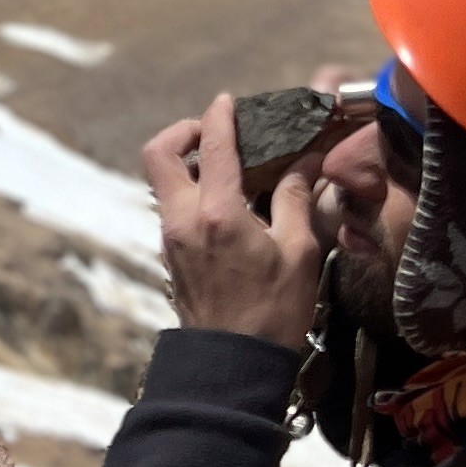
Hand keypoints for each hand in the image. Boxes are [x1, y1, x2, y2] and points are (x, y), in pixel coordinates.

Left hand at [143, 93, 326, 350]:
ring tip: (226, 164)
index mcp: (216, 213)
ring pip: (161, 179)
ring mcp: (171, 237)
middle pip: (159, 153)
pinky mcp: (171, 253)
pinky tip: (224, 198)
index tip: (229, 101)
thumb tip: (306, 161)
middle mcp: (183, 219)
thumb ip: (297, 199)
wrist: (234, 364)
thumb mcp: (298, 253)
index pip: (212, 145)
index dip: (221, 115)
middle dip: (183, 131)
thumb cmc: (273, 312)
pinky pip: (171, 204)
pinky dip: (190, 187)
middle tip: (215, 132)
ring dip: (186, 160)